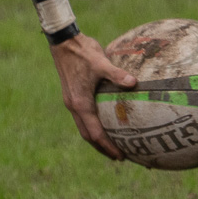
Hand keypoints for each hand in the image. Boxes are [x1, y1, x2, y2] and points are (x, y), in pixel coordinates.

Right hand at [52, 35, 138, 160]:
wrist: (63, 42)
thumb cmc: (82, 52)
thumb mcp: (101, 62)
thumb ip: (117, 74)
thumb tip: (134, 82)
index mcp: (80, 103)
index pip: (94, 133)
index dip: (108, 146)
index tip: (120, 156)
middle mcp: (74, 106)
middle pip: (88, 135)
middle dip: (103, 148)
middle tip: (120, 156)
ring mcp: (72, 101)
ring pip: (84, 127)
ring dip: (97, 139)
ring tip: (113, 145)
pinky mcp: (73, 95)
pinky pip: (84, 117)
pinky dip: (94, 126)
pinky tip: (105, 123)